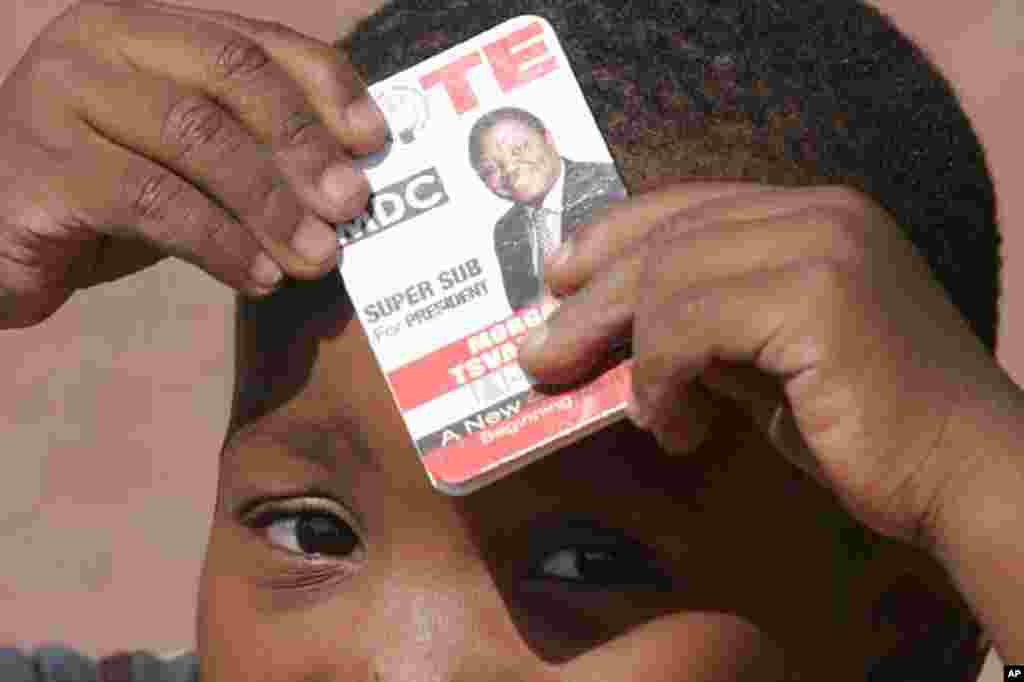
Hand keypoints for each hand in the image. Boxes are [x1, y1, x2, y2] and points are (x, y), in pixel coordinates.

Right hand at [0, 0, 385, 327]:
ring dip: (271, 205)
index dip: (324, 86)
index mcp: (146, 30)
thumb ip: (251, 151)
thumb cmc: (108, 197)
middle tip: (352, 206)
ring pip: (197, 138)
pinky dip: (220, 244)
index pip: (255, 40)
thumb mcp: (187, 163)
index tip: (374, 140)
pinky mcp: (40, 166)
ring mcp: (61, 96)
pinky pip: (153, 202)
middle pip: (232, 75)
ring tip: (317, 257)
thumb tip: (353, 178)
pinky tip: (259, 278)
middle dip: (304, 144)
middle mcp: (100, 43)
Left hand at [519, 182, 1001, 548]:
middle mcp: (820, 211)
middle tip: (540, 355)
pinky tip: (678, 426)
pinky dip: (663, 379)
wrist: (962, 475)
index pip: (685, 206)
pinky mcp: (818, 295)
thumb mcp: (767, 362)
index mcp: (814, 214)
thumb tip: (612, 332)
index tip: (559, 277)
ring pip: (669, 278)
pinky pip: (690, 325)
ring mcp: (823, 245)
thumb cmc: (864, 427)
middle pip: (665, 238)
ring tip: (637, 413)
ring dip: (630, 353)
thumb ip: (705, 329)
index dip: (611, 237)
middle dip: (591, 300)